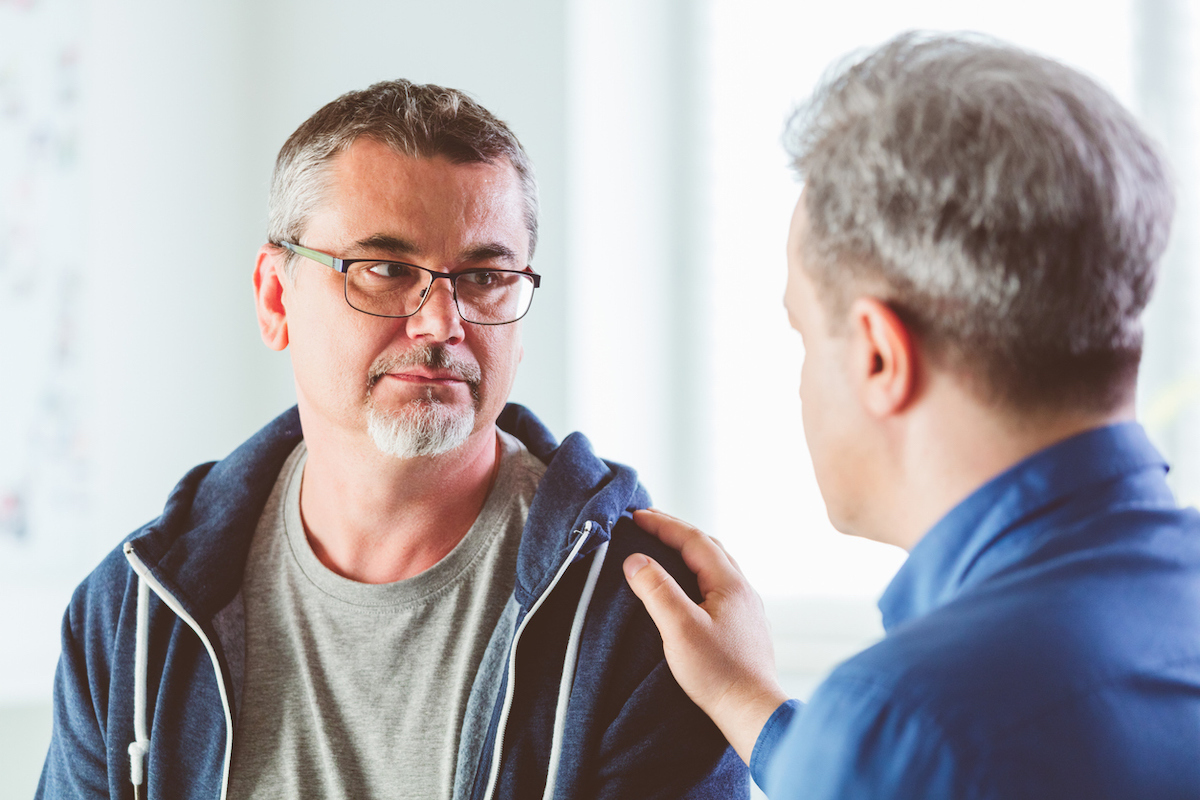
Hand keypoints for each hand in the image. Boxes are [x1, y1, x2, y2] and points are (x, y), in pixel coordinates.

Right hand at [623, 508, 789, 764]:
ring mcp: (746, 608)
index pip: (693, 539)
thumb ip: (657, 590)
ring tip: (664, 548)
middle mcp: (743, 589)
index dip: (663, 524)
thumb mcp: (679, 628)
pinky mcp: (743, 626)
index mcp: (730, 582)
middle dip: (676, 531)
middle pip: (708, 546)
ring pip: (716, 565)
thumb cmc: (718, 673)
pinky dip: (698, 572)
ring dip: (689, 551)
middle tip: (648, 523)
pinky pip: (719, 584)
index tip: (635, 515)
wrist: (752, 711)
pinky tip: (688, 586)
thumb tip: (635, 559)